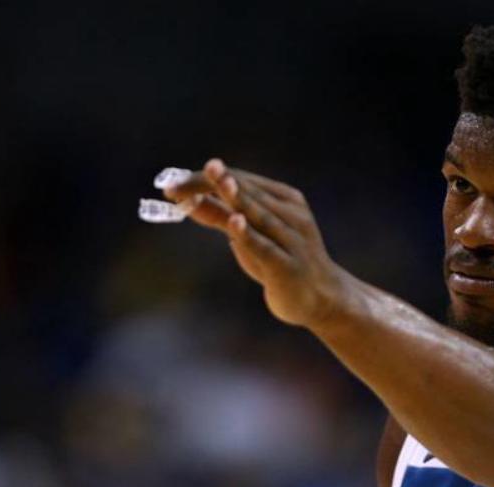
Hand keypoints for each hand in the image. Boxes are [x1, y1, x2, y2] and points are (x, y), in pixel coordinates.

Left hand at [163, 158, 354, 328]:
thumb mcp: (248, 238)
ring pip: (260, 214)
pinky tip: (236, 221)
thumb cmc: (281, 264)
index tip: (172, 183)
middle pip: (247, 193)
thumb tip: (186, 199)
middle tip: (179, 179)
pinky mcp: (289, 266)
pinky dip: (250, 234)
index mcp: (284, 199)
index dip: (206, 180)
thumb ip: (220, 217)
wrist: (320, 300)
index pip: (241, 180)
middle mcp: (291, 214)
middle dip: (212, 185)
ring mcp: (293, 239)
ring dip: (237, 198)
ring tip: (217, 180)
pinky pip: (267, 247)